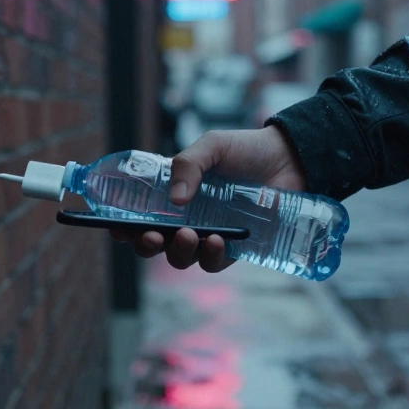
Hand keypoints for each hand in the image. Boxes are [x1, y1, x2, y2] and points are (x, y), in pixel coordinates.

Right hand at [111, 127, 306, 271]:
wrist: (290, 159)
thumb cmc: (246, 150)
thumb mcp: (211, 146)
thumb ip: (188, 164)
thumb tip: (176, 199)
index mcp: (174, 196)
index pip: (140, 216)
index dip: (124, 227)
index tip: (117, 228)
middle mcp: (187, 219)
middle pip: (155, 244)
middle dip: (146, 244)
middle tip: (151, 235)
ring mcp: (210, 235)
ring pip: (182, 258)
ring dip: (177, 252)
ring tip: (186, 235)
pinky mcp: (236, 247)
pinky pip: (215, 262)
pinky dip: (210, 256)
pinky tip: (215, 241)